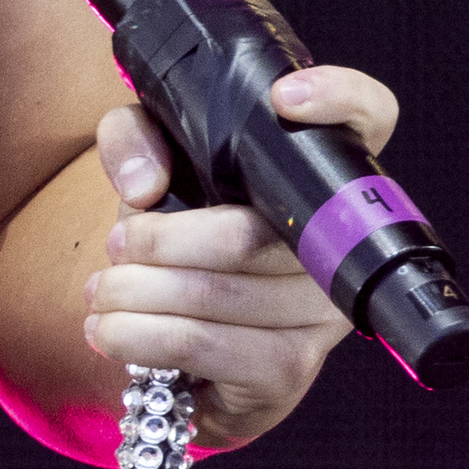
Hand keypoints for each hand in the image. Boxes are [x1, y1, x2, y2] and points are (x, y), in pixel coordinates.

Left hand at [84, 64, 400, 449]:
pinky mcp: (289, 370)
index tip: (284, 98)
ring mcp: (321, 313)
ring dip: (137, 292)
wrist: (171, 343)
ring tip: (101, 291)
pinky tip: (110, 330)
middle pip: (248, 234)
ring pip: (219, 293)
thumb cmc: (174, 237)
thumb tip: (146, 185)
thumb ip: (135, 138)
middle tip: (116, 246)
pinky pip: (209, 347)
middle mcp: (335, 244)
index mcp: (311, 178)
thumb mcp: (146, 167)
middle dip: (156, 242)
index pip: (367, 116)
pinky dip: (141, 336)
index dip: (340, 98)